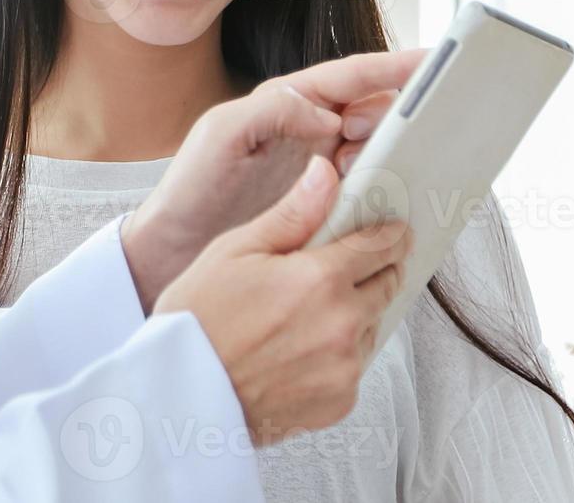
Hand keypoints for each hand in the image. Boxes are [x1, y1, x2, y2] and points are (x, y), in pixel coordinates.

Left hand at [121, 48, 424, 310]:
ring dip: (393, 155)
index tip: (434, 61)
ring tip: (398, 168)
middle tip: (396, 132)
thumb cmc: (192, 186)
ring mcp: (321, 169)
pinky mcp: (326, 206)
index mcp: (289, 102)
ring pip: (377, 150)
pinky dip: (387, 192)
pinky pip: (368, 190)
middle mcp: (311, 130)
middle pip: (374, 109)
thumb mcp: (223, 134)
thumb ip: (274, 110)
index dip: (393, 66)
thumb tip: (330, 116)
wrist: (174, 250)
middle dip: (396, 114)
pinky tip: (397, 203)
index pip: (351, 76)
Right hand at [155, 156, 412, 442]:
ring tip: (308, 314)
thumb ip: (292, 213)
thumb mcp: (236, 251)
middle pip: (388, 284)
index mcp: (321, 278)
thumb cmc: (199, 318)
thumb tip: (326, 173)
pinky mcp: (340, 401)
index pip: (382, 245)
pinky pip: (355, 366)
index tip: (391, 229)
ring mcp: (345, 367)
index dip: (389, 233)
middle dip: (375, 270)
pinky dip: (339, 355)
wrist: (183, 394)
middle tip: (345, 267)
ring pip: (373, 326)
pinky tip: (300, 350)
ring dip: (356, 314)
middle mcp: (343, 324)